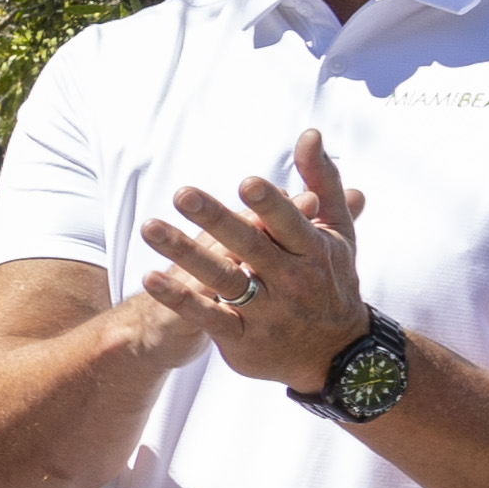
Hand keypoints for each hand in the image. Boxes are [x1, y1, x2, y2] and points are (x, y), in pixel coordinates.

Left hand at [140, 130, 375, 390]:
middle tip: (182, 194)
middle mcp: (290, 280)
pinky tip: (150, 278)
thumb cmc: (332, 279)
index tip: (246, 183)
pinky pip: (208, 316)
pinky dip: (180, 299)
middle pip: (249, 246)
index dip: (270, 205)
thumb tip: (310, 134)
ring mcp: (267, 311)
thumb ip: (323, 182)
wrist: (338, 353)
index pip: (290, 223)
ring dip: (185, 254)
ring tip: (151, 228)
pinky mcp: (243, 338)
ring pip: (223, 278)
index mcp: (312, 250)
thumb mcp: (338, 232)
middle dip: (216, 220)